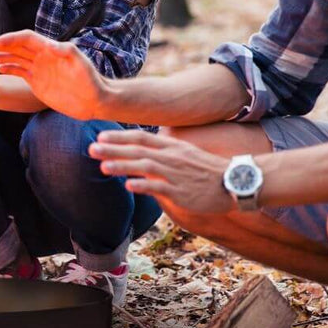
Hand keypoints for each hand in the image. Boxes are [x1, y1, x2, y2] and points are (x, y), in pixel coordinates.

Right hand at [0, 31, 107, 121]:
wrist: (94, 101)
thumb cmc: (90, 80)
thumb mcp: (80, 64)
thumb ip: (66, 52)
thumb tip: (50, 44)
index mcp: (50, 49)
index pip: (26, 39)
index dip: (11, 39)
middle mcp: (42, 56)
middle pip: (17, 47)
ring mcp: (39, 69)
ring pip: (15, 59)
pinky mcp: (37, 82)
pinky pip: (20, 72)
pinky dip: (8, 70)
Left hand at [89, 130, 233, 217]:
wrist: (235, 181)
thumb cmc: (208, 170)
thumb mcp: (185, 154)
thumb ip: (163, 153)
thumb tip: (143, 153)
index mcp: (171, 146)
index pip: (141, 138)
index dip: (120, 137)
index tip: (101, 136)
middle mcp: (171, 157)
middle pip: (137, 150)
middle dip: (113, 149)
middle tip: (91, 148)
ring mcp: (176, 173)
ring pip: (144, 166)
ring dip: (122, 166)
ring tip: (102, 167)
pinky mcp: (181, 191)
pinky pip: (160, 187)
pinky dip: (143, 185)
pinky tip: (128, 185)